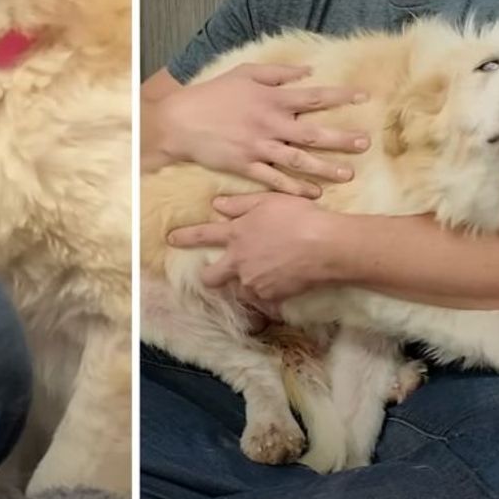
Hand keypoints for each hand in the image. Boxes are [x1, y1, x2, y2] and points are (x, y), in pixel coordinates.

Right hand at [157, 63, 368, 196]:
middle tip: (366, 143)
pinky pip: (275, 179)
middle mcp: (270, 124)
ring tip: (347, 174)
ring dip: (325, 167)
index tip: (364, 97)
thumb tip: (308, 70)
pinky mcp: (246, 166)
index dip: (341, 96)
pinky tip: (312, 194)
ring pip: (299, 160)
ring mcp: (259, 147)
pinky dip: (294, 187)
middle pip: (313, 133)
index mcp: (272, 99)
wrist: (181, 121)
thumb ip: (277, 73)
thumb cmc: (213, 94)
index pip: (314, 97)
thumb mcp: (245, 73)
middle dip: (342, 138)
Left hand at [167, 192, 343, 301]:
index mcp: (237, 235)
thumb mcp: (269, 201)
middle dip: (209, 276)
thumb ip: (241, 204)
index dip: (185, 238)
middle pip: (212, 277)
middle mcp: (239, 262)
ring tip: (267, 270)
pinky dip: (269, 291)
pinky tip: (283, 280)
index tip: (171, 240)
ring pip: (241, 287)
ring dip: (246, 281)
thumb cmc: (300, 217)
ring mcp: (254, 282)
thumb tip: (218, 205)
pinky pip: (264, 297)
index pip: (203, 236)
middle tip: (215, 273)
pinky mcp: (272, 297)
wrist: (327, 246)